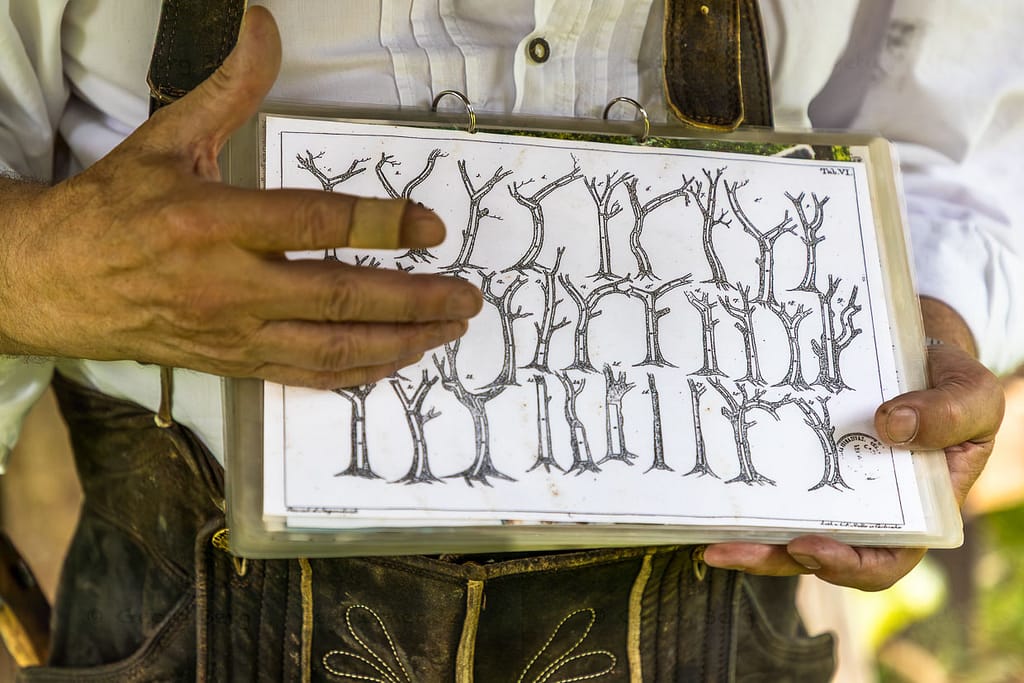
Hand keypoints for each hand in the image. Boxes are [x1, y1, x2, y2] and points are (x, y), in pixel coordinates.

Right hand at [0, 7, 480, 388]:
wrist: (54, 283)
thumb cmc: (114, 210)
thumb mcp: (168, 139)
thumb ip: (230, 89)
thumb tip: (264, 25)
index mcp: (214, 222)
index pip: (316, 226)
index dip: (382, 227)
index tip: (433, 228)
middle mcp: (229, 285)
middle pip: (340, 297)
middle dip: (414, 301)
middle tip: (466, 299)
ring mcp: (233, 332)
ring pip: (332, 347)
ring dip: (398, 342)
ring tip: (446, 333)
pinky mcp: (233, 362)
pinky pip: (305, 376)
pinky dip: (355, 373)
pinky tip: (393, 362)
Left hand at [703, 298, 1004, 590]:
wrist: (917, 345)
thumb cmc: (951, 381)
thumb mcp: (972, 394)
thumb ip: (949, 415)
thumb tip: (890, 426)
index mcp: (917, 512)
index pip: (884, 561)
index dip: (846, 566)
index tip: (807, 548)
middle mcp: (866, 509)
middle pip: (817, 553)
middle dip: (771, 558)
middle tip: (726, 550)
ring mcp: (828, 488)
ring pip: (784, 527)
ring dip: (746, 538)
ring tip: (706, 536)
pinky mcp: (800, 460)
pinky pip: (770, 484)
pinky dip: (743, 492)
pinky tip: (708, 487)